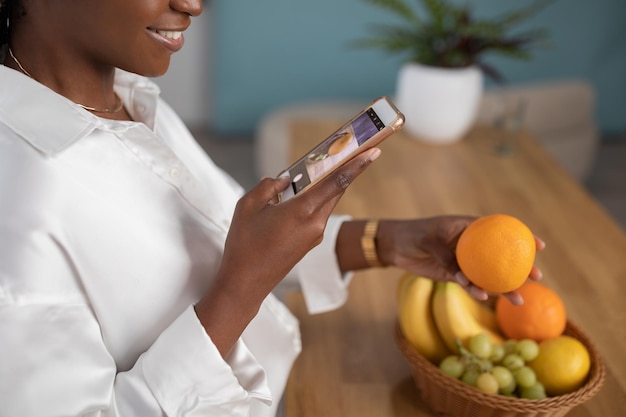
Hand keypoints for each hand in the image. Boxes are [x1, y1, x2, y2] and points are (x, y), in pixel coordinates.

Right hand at [196, 147, 381, 354]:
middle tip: (355, 150)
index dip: (356, 165)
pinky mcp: (310, 243)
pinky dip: (314, 200)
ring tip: (318, 168)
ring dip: (326, 185)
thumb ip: (268, 186)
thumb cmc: (244, 244)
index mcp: (302, 211)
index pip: (336, 182)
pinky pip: (317, 214)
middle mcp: (315, 223)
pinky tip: (299, 194)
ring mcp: (314, 235)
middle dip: (347, 170)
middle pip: (336, 190)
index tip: (373, 152)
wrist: (246, 283)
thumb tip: (283, 180)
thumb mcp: (248, 206)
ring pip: (326, 202)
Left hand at [375, 216, 544, 304]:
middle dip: (521, 267)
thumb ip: (447, 254)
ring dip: (504, 287)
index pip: (502, 230)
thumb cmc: (414, 234)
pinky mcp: (454, 276)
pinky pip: (469, 285)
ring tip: (518, 299)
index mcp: (471, 227)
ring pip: (489, 275)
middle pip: (502, 256)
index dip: (523, 236)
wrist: (397, 246)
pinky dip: (476, 291)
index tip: (540, 245)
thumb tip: (464, 276)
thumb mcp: (430, 239)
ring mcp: (464, 261)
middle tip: (536, 278)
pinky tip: (485, 297)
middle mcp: (472, 245)